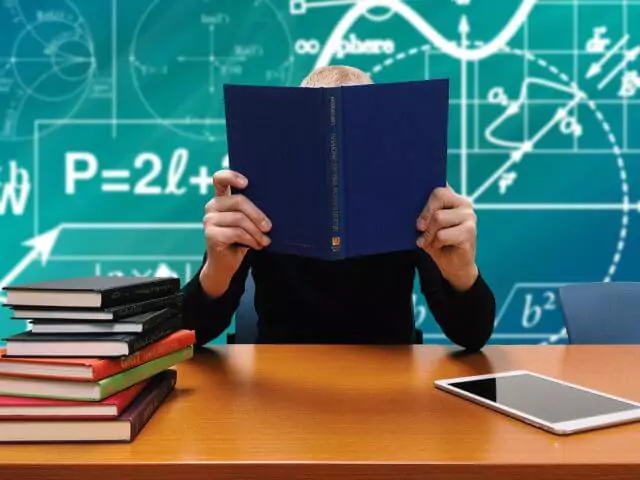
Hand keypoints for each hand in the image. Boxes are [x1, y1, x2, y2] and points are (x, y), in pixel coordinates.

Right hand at [199, 170, 271, 296]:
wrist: (226, 264)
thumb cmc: (241, 240)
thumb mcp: (247, 222)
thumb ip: (252, 211)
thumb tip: (274, 204)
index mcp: (222, 199)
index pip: (220, 179)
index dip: (232, 176)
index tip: (246, 183)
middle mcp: (212, 206)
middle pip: (238, 201)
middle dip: (258, 215)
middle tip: (269, 227)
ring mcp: (209, 220)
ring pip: (240, 219)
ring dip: (257, 232)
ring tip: (265, 241)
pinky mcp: (210, 234)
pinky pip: (237, 233)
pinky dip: (251, 240)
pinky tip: (257, 246)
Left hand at [416, 186, 478, 291]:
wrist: (454, 266)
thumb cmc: (438, 243)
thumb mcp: (426, 227)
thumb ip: (423, 214)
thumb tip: (410, 208)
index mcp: (453, 198)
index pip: (438, 186)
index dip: (425, 196)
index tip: (417, 211)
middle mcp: (463, 203)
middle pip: (438, 196)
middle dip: (424, 214)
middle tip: (419, 228)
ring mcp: (469, 216)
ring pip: (438, 217)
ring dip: (428, 233)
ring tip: (428, 241)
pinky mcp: (469, 232)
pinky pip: (442, 234)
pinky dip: (435, 243)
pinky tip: (439, 246)